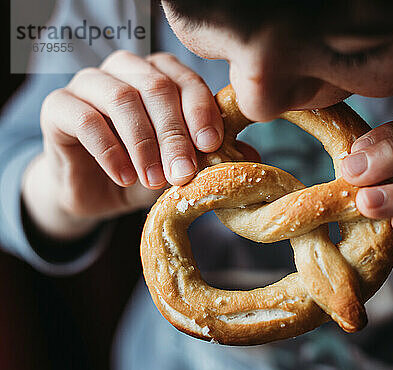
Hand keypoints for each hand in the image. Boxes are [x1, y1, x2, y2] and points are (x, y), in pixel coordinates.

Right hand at [24, 51, 227, 239]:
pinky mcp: (58, 105)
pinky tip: (125, 178)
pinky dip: (110, 151)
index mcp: (160, 75)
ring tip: (153, 181)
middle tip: (183, 174)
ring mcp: (89, 83)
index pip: (185, 80)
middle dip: (174, 134)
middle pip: (156, 87)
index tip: (211, 145)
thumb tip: (250, 157)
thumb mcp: (182, 167)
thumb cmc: (145, 172)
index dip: (201, 111)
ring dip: (143, 143)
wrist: (96, 193)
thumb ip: (213, 157)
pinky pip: (85, 119)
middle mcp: (125, 69)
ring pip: (121, 98)